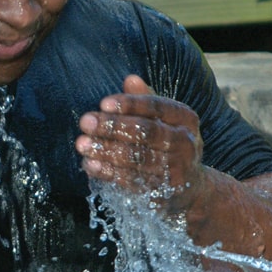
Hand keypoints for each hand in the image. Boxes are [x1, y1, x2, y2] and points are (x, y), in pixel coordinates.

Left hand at [76, 75, 204, 213]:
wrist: (189, 189)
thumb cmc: (169, 144)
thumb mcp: (164, 120)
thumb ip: (146, 100)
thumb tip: (130, 79)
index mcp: (186, 119)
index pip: (157, 107)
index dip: (130, 105)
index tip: (103, 103)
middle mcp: (185, 143)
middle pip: (146, 132)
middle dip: (113, 127)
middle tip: (85, 122)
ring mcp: (175, 169)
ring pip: (137, 158)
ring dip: (106, 150)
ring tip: (82, 144)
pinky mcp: (162, 192)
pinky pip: (131, 180)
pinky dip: (108, 172)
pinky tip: (90, 164)